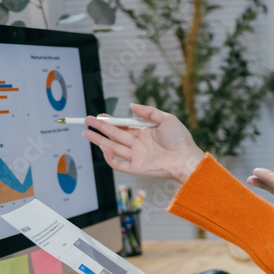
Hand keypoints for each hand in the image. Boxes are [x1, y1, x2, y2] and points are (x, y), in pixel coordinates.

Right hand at [81, 103, 204, 182]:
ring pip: (113, 148)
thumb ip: (149, 112)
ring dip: (99, 140)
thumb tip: (131, 105)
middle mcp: (139, 144)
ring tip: (85, 132)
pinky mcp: (136, 168)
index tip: (100, 116)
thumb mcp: (167, 119)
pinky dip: (110, 157)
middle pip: (115, 135)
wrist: (187, 159)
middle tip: (86, 120)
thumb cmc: (181, 140)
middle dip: (100, 128)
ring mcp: (137, 156)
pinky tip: (104, 146)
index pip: (124, 126)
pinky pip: (119, 164)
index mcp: (146, 133)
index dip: (112, 121)